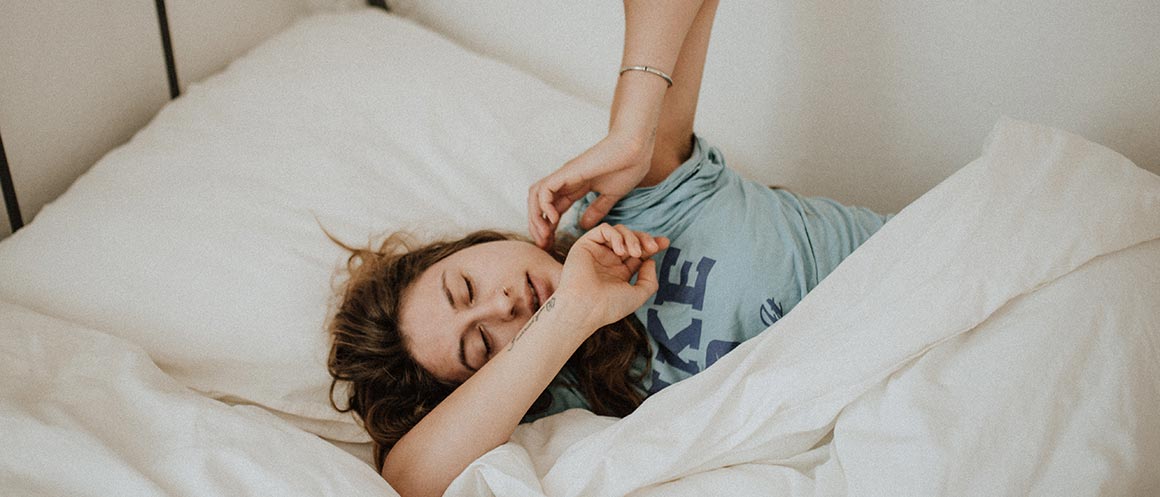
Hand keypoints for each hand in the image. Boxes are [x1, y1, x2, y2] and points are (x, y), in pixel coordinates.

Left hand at [528, 131, 654, 248]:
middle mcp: (565, 181)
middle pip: (539, 204)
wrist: (636, 150)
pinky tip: (553, 219)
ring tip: (545, 235)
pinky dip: (544, 205)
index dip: (549, 228)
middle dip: (538, 226)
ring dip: (536, 217)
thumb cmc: (627, 168)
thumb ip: (597, 209)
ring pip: (536, 196)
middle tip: (544, 245)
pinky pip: (544, 189)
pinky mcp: (567, 172)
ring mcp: (565, 176)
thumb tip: (583, 224)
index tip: (551, 245)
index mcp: (575, 186)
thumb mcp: (610, 195)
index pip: (553, 209)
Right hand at [555, 224, 669, 329]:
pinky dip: (616, 235)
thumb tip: (650, 260)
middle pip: (631, 239)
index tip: (664, 243)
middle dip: (644, 239)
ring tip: (635, 253)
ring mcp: (597, 252)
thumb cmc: (609, 307)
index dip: (652, 245)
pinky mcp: (585, 245)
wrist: (585, 308)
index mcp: (619, 273)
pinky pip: (604, 229)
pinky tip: (620, 250)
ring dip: (631, 238)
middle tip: (653, 247)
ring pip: (619, 231)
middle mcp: (608, 261)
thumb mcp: (638, 295)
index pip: (638, 253)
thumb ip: (649, 280)